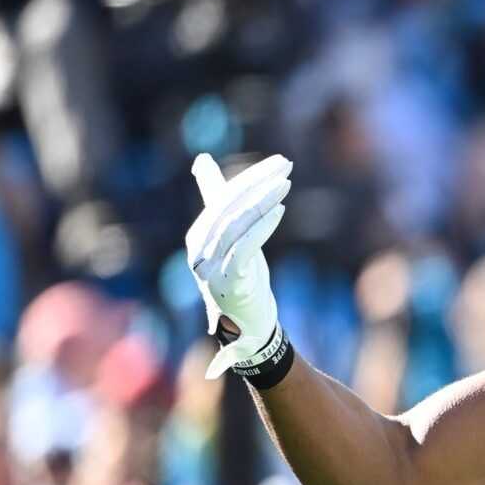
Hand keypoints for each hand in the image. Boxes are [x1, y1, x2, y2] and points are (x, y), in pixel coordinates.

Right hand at [186, 152, 289, 377]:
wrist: (247, 326)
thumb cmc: (242, 276)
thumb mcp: (231, 236)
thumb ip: (216, 199)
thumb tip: (201, 158)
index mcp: (197, 236)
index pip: (222, 197)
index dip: (251, 177)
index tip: (279, 162)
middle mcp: (198, 250)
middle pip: (228, 207)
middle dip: (259, 183)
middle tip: (287, 165)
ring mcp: (211, 268)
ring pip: (235, 225)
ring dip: (263, 201)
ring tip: (286, 184)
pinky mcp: (228, 283)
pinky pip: (243, 249)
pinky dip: (261, 228)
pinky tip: (280, 210)